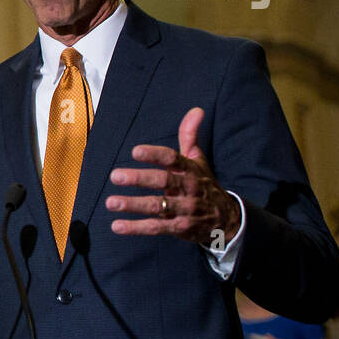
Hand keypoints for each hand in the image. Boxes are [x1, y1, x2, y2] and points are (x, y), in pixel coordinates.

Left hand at [106, 107, 241, 245]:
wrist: (227, 219)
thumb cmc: (203, 185)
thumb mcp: (199, 160)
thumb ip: (190, 136)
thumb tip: (196, 109)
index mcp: (190, 170)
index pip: (173, 159)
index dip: (155, 155)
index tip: (135, 151)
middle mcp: (188, 189)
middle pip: (163, 182)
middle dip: (139, 179)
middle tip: (116, 176)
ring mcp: (185, 210)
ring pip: (158, 206)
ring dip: (134, 205)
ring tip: (111, 202)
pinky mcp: (180, 228)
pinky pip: (157, 228)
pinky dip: (137, 228)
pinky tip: (117, 226)